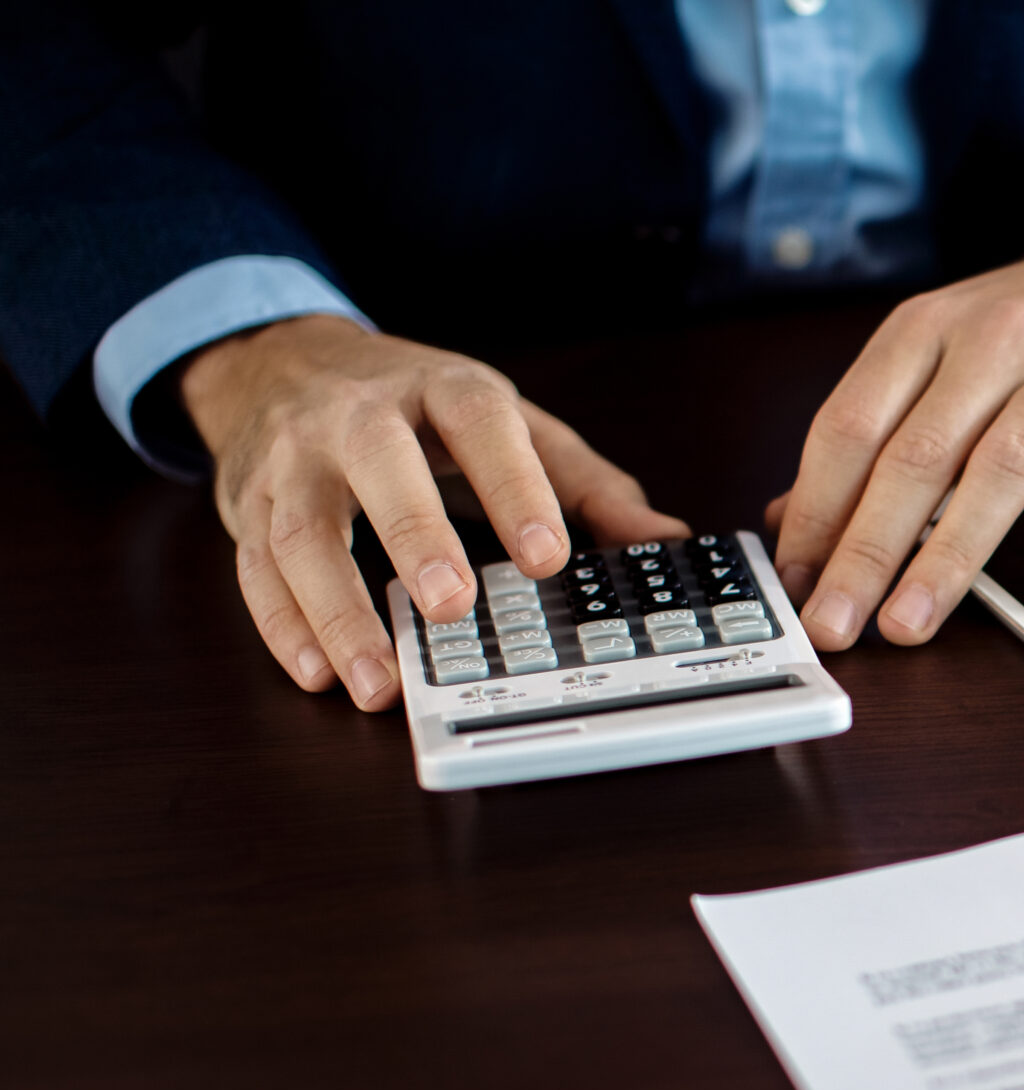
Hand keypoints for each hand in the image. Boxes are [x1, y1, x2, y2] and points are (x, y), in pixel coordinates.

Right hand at [182, 315, 686, 709]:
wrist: (280, 362)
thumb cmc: (412, 405)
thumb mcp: (505, 423)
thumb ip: (584, 482)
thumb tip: (664, 537)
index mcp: (438, 389)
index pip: (480, 424)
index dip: (514, 485)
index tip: (549, 555)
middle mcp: (357, 416)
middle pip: (378, 463)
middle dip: (414, 533)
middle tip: (453, 605)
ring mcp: (292, 461)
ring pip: (303, 532)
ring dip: (338, 612)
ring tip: (380, 681)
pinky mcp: (246, 508)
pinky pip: (254, 569)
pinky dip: (282, 627)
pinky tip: (320, 674)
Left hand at [768, 240, 1023, 648]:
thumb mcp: (944, 355)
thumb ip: (877, 429)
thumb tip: (789, 517)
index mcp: (929, 327)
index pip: (852, 424)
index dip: (816, 510)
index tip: (794, 582)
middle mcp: (997, 336)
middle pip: (917, 454)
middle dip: (867, 550)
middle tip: (836, 622)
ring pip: (1002, 467)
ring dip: (950, 556)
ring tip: (912, 622)